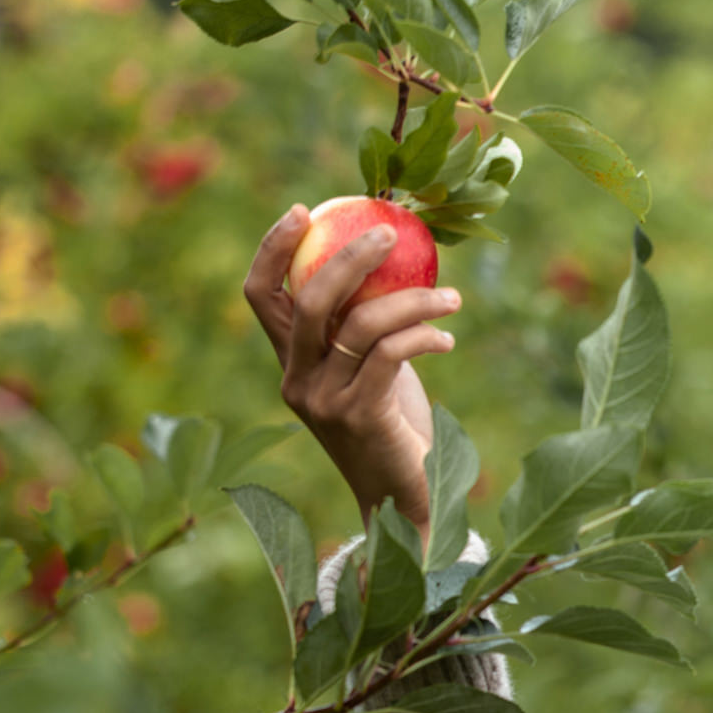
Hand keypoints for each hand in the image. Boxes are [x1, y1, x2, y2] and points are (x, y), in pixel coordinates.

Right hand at [245, 203, 461, 536]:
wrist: (405, 502)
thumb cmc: (394, 429)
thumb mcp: (371, 371)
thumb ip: (363, 329)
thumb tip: (394, 265)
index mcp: (290, 363)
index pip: (260, 296)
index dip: (272, 249)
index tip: (303, 210)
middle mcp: (296, 380)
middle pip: (309, 299)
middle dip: (349, 256)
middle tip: (392, 233)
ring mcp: (323, 401)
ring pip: (361, 325)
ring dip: (414, 301)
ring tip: (452, 298)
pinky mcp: (358, 416)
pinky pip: (389, 355)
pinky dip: (423, 337)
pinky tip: (447, 340)